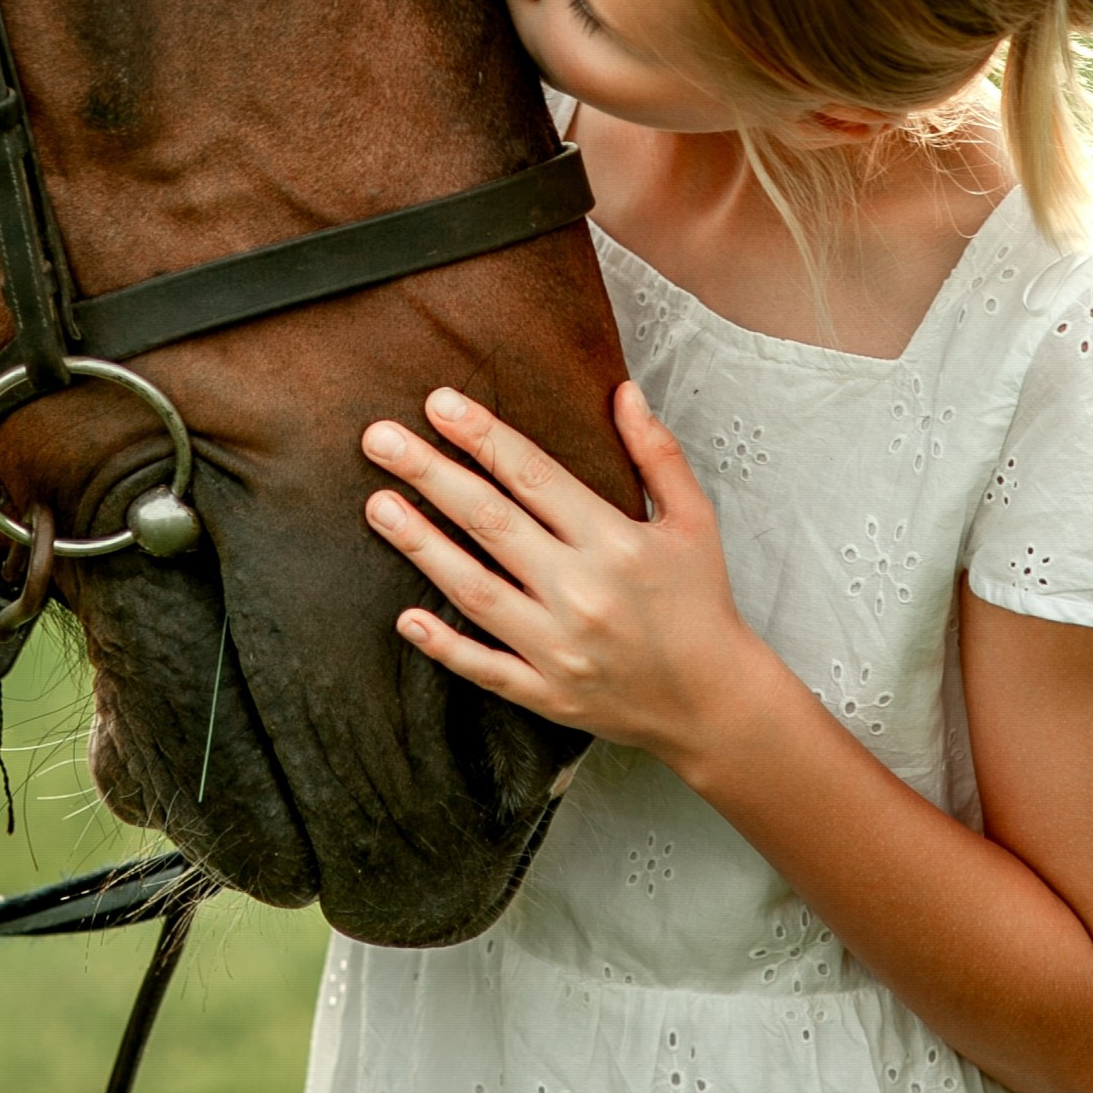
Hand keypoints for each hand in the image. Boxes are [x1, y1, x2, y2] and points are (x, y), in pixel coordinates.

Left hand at [361, 380, 774, 771]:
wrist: (715, 702)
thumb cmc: (700, 601)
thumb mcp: (693, 520)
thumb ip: (656, 453)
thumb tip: (623, 391)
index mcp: (615, 542)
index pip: (533, 475)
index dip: (482, 435)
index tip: (438, 403)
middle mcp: (582, 592)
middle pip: (490, 522)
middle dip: (430, 474)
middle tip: (379, 439)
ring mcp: (559, 648)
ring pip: (474, 590)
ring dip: (421, 546)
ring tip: (377, 505)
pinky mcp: (546, 694)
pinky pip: (484, 667)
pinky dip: (444, 645)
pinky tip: (406, 617)